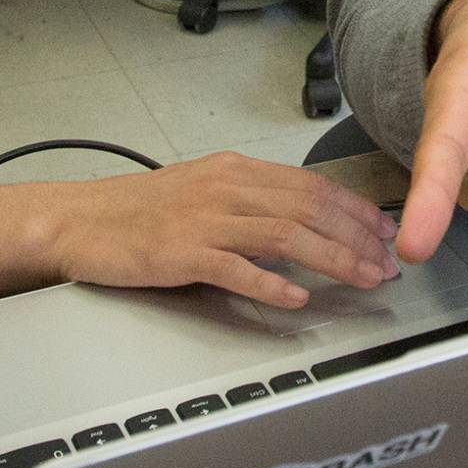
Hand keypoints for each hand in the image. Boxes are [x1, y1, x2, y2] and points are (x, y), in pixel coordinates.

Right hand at [44, 152, 398, 309]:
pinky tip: (297, 297)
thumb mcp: (202, 189)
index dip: (353, 209)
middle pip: (307, 207)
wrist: (81, 219)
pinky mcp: (181, 252)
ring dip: (331, 258)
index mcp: (233, 170)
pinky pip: (236, 268)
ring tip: (362, 278)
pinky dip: (271, 282)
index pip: (309, 184)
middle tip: (386, 262)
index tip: (383, 230)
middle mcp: (225, 188)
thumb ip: (249, 201)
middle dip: (355, 235)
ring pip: (284, 234)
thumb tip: (302, 221)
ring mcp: (204, 219)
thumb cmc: (139, 210)